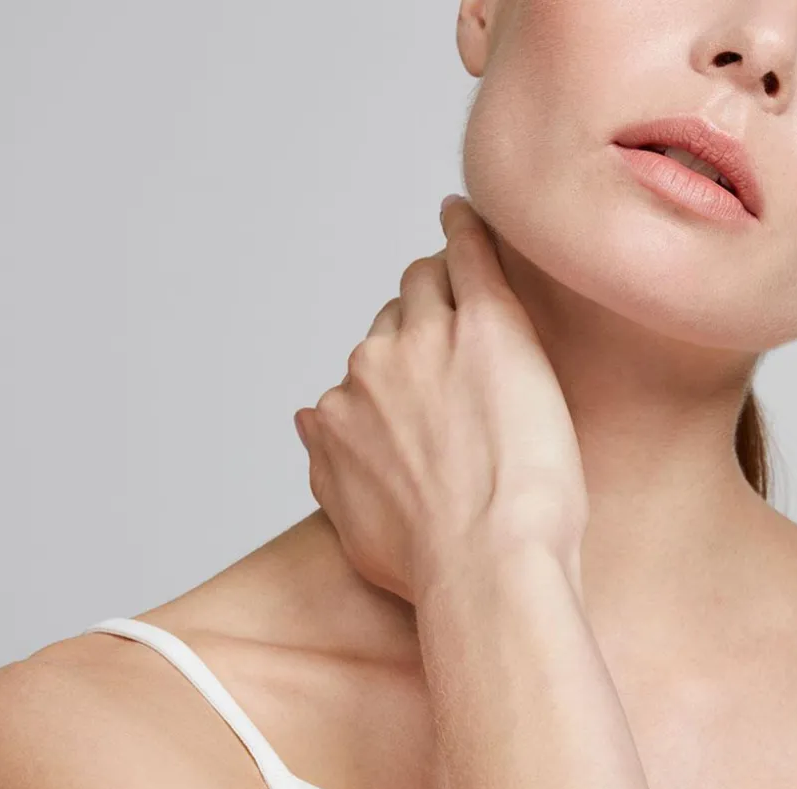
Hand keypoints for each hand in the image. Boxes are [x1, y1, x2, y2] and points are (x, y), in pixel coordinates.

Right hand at [294, 196, 587, 605]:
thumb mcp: (349, 522)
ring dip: (441, 282)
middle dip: (416, 325)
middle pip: (390, 321)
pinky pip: (468, 254)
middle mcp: (371, 367)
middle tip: (455, 339)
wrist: (484, 565)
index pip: (364, 367)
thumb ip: (324, 464)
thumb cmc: (429, 562)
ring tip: (469, 285)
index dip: (396, 370)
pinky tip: (466, 215)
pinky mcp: (487, 324)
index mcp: (341, 410)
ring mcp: (427, 339)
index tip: (420, 377)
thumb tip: (309, 420)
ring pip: (425, 283)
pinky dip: (465, 229)